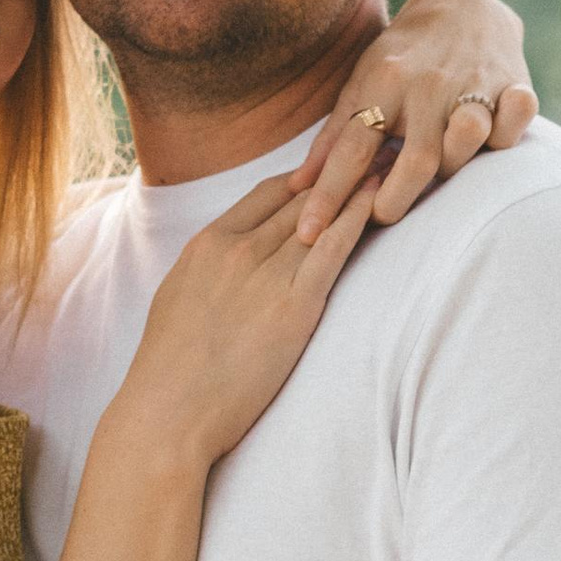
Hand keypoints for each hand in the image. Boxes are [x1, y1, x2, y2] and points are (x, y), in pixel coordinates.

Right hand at [123, 168, 375, 461]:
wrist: (167, 414)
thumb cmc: (169, 372)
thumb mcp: (177, 301)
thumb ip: (207, 273)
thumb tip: (225, 267)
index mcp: (205, 245)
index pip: (267, 192)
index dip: (306, 178)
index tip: (334, 170)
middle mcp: (235, 249)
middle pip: (300, 196)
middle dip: (341, 170)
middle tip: (378, 147)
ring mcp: (264, 274)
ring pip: (321, 215)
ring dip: (359, 184)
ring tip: (393, 161)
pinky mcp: (294, 306)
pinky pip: (334, 249)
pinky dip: (360, 218)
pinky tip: (382, 200)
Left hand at [291, 0, 536, 234]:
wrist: (462, 6)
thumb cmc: (402, 59)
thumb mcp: (361, 84)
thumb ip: (333, 137)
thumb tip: (295, 186)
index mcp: (383, 82)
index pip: (352, 148)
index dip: (329, 195)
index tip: (309, 234)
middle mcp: (429, 83)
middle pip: (417, 158)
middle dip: (396, 200)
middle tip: (382, 218)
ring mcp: (474, 82)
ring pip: (469, 139)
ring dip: (454, 166)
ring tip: (439, 172)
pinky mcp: (515, 82)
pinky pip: (516, 117)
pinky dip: (507, 132)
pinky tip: (493, 136)